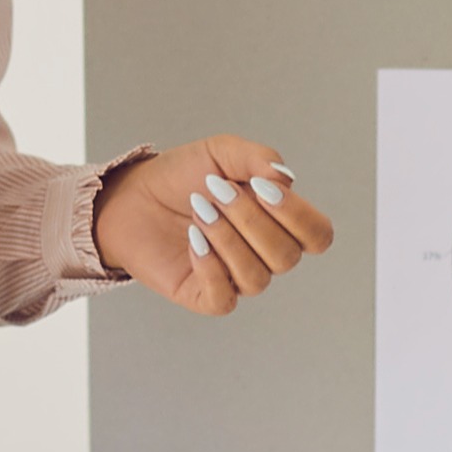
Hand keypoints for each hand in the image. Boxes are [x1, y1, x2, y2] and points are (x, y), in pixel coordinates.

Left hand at [96, 136, 333, 313]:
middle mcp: (265, 255)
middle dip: (251, 220)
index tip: (263, 186)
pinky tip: (193, 239)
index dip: (298, 215)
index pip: (318, 235)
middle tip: (216, 191)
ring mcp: (237, 278)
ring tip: (198, 210)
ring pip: (256, 278)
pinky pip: (224, 298)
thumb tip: (285, 179)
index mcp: (280, 222)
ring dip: (227, 239)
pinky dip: (210, 266)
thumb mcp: (220, 153)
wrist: (133, 195)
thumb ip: (257, 158)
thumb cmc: (182, 176)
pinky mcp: (205, 296)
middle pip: (287, 256)